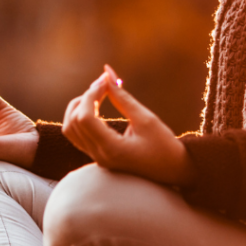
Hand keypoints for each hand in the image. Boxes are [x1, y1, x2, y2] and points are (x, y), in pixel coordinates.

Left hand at [62, 65, 194, 186]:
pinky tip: (97, 106)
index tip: (105, 81)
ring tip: (99, 94)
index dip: (91, 95)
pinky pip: (78, 135)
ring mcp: (97, 158)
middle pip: (73, 122)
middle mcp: (100, 156)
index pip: (85, 118)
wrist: (174, 170)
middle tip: (103, 84)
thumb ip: (122, 97)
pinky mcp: (98, 156)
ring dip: (79, 107)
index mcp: (111, 149)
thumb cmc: (164, 145)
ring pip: (71, 129)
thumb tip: (107, 74)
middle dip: (84, 98)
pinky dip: (81, 117)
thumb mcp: (146, 119)